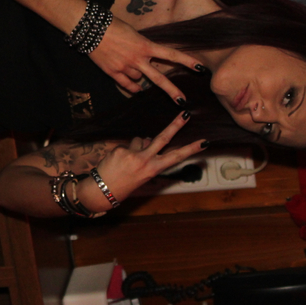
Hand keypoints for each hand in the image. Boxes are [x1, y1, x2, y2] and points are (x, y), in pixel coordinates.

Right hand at [89, 18, 205, 104]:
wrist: (90, 27)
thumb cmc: (113, 25)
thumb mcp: (134, 33)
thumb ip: (143, 47)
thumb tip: (149, 60)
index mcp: (145, 45)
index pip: (170, 55)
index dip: (186, 61)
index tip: (200, 67)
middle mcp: (137, 58)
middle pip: (158, 78)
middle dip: (172, 90)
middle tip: (183, 101)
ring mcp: (124, 67)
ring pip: (139, 79)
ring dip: (139, 75)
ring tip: (129, 62)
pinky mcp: (112, 72)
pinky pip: (127, 85)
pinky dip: (132, 87)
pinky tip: (136, 88)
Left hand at [89, 111, 207, 207]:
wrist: (102, 191)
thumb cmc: (124, 184)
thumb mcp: (142, 175)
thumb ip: (148, 156)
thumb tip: (149, 139)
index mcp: (153, 170)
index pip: (176, 157)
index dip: (191, 149)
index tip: (204, 142)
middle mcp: (144, 161)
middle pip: (163, 138)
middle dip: (175, 125)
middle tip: (185, 114)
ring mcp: (132, 153)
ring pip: (140, 140)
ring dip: (137, 146)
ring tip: (128, 162)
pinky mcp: (120, 149)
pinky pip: (127, 144)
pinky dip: (125, 150)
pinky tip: (118, 162)